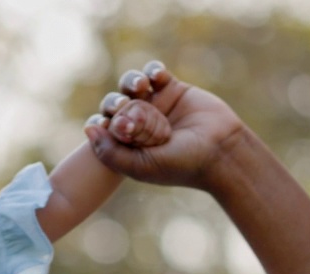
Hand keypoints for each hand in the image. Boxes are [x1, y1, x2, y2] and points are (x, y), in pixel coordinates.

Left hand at [85, 61, 249, 191]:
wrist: (221, 151)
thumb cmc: (181, 165)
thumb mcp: (141, 166)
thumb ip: (110, 153)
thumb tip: (88, 129)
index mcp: (128, 143)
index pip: (103, 126)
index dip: (101, 121)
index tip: (106, 122)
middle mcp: (139, 123)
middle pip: (114, 103)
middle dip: (115, 101)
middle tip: (124, 105)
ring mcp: (156, 104)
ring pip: (130, 84)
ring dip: (130, 81)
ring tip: (141, 86)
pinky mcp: (173, 88)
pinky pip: (154, 71)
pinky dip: (151, 69)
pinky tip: (156, 77)